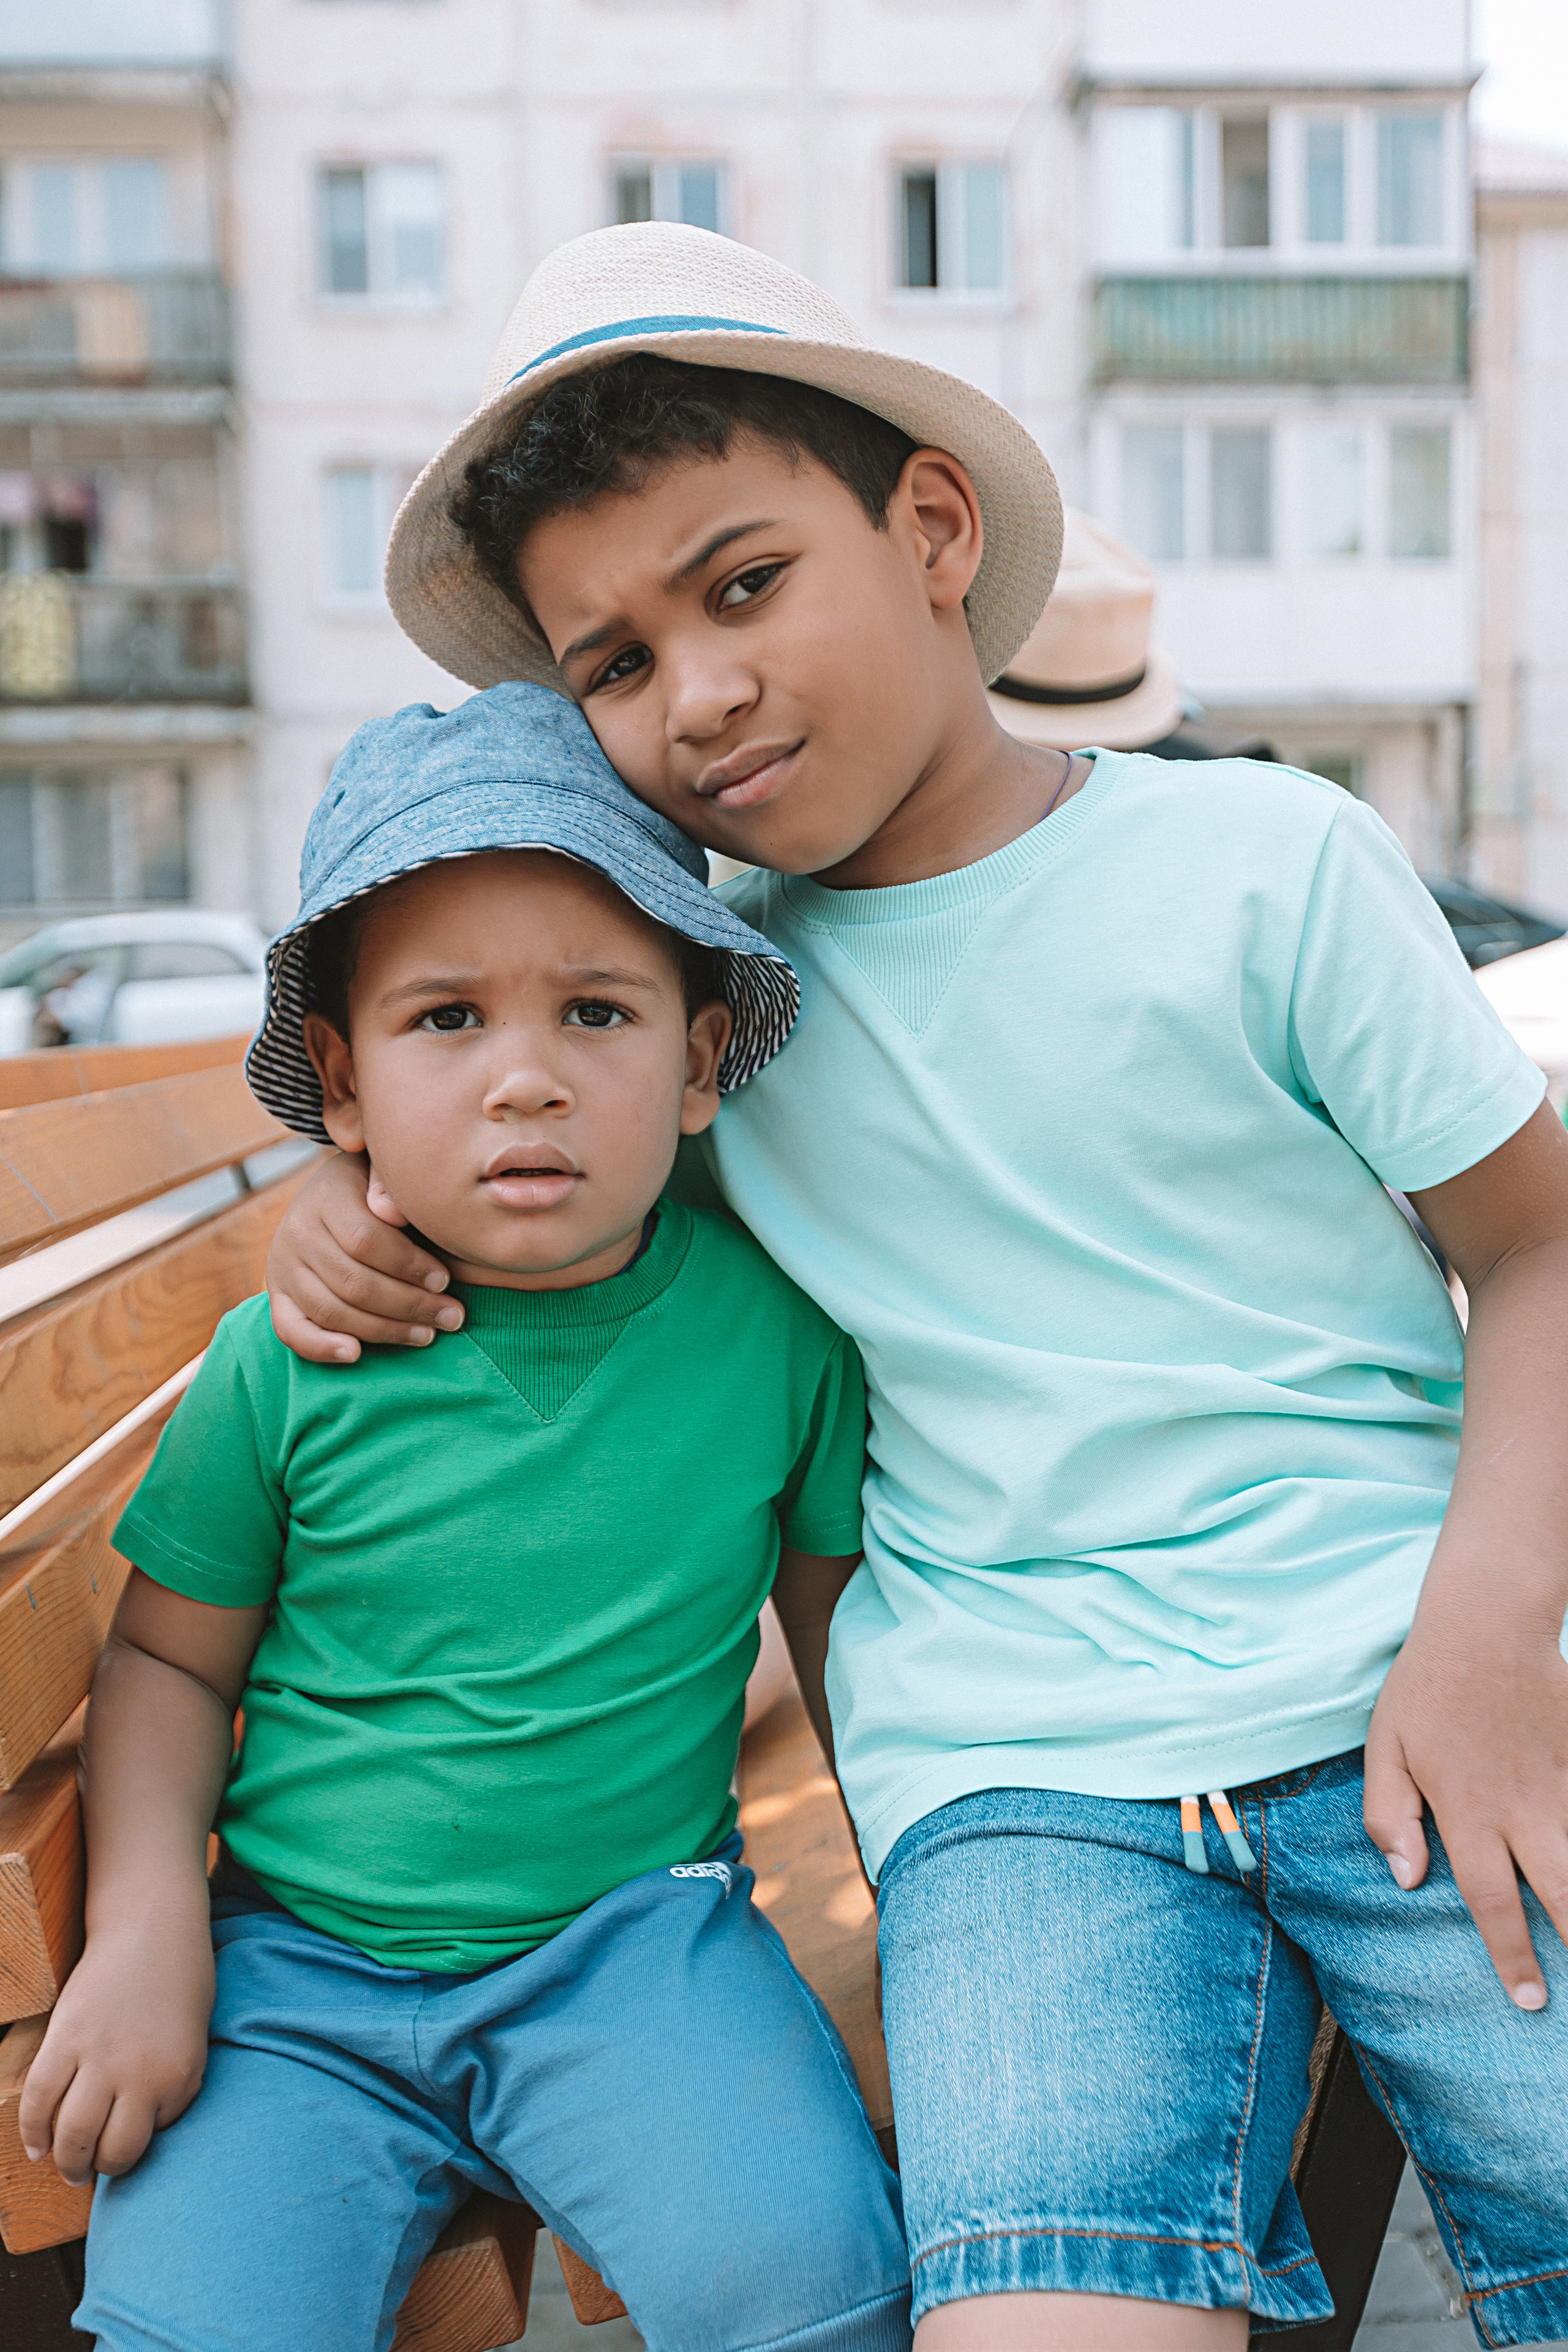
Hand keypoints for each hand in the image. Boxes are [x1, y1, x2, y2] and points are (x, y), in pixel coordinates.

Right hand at [18, 1920, 215, 2182]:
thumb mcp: (194, 2043)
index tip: (128, 2145)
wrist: (151, 1927)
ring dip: (66, 2162)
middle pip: (111, 2152)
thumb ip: (172, 2087)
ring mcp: (100, 2057)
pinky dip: (32, 2131)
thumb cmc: (179, 1984)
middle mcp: (140, 2075)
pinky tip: (37, 2146)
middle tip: (90, 2173)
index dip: (138, 2148)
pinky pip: (39, 2101)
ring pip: (72, 2136)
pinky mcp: (65, 2039)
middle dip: (99, 2169)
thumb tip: (146, 2129)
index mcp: (179, 2078)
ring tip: (69, 2167)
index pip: (152, 2141)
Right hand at [265, 1149, 462, 1363]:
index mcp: (325, 1197)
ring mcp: (283, 1267)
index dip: (408, 1265)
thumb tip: (393, 1213)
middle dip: (409, 1305)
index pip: (366, 1240)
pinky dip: (321, 1348)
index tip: (445, 1280)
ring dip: (384, 1330)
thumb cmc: (374, 1186)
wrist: (333, 1192)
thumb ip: (388, 1185)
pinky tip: (355, 1354)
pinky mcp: (278, 1295)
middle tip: (451, 1316)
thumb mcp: (383, 1170)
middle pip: (353, 1282)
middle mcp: (296, 1233)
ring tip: (427, 1334)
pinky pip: (290, 1330)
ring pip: (331, 1311)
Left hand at [1364, 1611, 1567, 2009]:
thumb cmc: (1427, 1688)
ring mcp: (1561, 1785)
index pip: (1492, 1899)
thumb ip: (1389, 1816)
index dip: (1513, 1955)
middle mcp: (1522, 1808)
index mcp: (1468, 1811)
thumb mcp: (1385, 1747)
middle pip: (1562, 1892)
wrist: (1487, 1623)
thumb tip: (1405, 1879)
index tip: (1532, 2001)